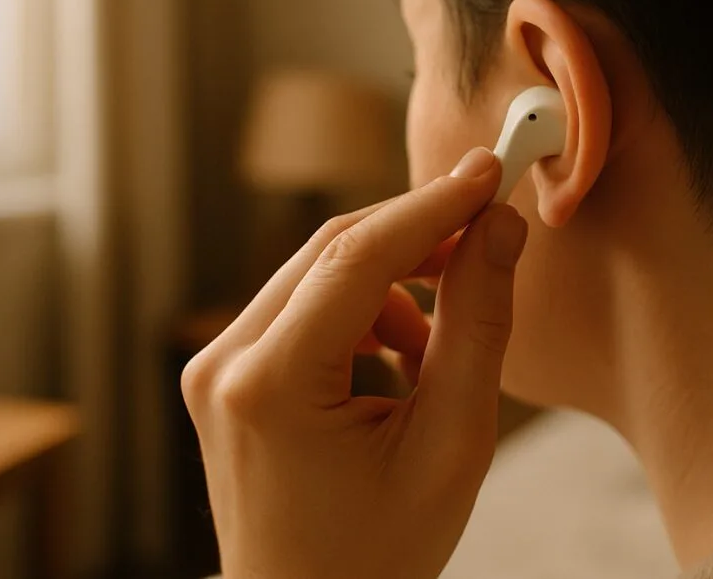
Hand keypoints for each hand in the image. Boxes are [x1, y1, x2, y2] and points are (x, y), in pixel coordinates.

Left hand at [181, 147, 528, 578]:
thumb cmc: (379, 553)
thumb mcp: (451, 445)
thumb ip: (477, 328)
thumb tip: (497, 232)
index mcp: (271, 385)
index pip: (358, 255)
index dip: (432, 206)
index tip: (488, 172)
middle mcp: (225, 363)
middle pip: (332, 249)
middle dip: (416, 233)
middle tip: (487, 231)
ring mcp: (215, 367)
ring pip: (317, 272)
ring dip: (391, 281)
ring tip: (438, 347)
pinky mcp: (225, 374)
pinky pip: (300, 305)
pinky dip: (359, 310)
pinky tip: (398, 358)